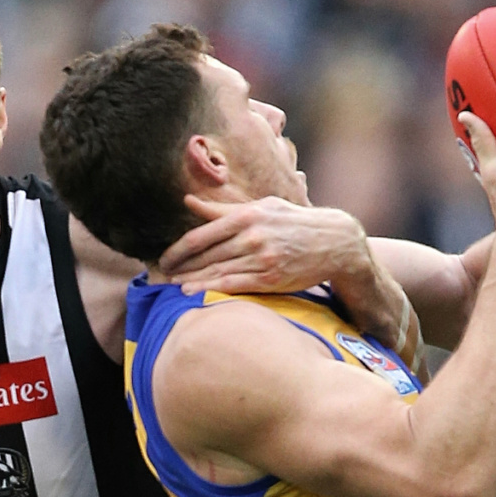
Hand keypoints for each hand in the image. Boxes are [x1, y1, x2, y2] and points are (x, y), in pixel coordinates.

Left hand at [160, 195, 370, 294]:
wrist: (334, 242)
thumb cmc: (293, 222)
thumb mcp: (261, 207)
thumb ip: (222, 209)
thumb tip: (188, 202)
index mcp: (246, 215)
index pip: (200, 235)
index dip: (177, 250)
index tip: (163, 259)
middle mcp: (252, 236)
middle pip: (204, 255)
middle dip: (180, 267)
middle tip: (161, 276)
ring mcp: (262, 258)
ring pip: (215, 271)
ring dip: (190, 281)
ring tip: (172, 287)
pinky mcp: (271, 278)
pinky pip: (233, 285)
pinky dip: (209, 289)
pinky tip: (192, 294)